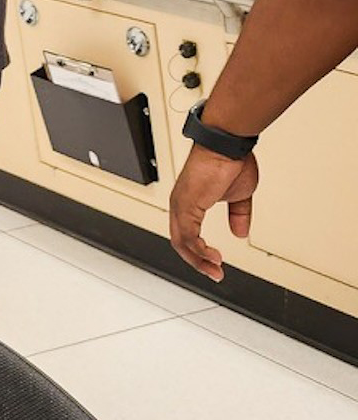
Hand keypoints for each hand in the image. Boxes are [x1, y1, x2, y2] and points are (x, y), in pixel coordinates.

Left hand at [169, 145, 259, 281]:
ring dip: (198, 260)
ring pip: (181, 242)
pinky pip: (187, 234)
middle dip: (197, 262)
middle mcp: (180, 204)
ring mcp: (181, 204)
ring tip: (215, 270)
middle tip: (214, 273)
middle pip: (180, 242)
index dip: (199, 252)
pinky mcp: (186, 203)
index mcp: (190, 202)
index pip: (187, 234)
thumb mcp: (238, 196)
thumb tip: (239, 233)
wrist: (228, 145)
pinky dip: (198, 250)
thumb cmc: (230, 162)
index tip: (216, 263)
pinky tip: (211, 257)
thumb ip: (238, 215)